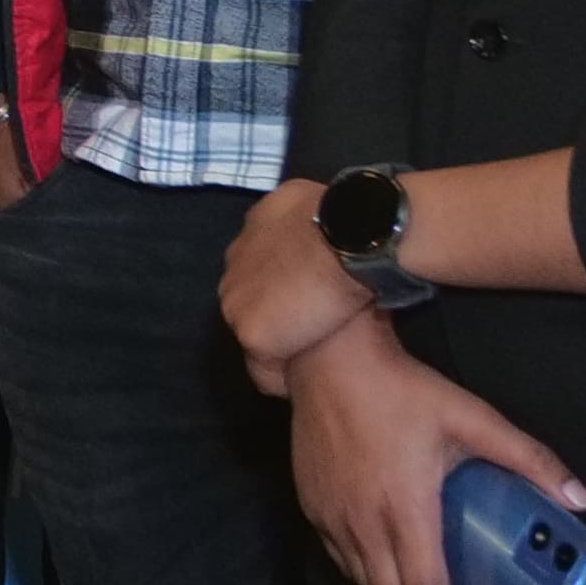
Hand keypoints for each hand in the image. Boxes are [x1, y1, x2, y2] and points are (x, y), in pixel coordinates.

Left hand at [225, 177, 383, 390]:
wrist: (352, 235)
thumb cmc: (345, 216)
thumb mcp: (309, 199)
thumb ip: (298, 218)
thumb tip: (314, 227)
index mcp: (250, 236)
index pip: (259, 274)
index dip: (286, 291)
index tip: (312, 302)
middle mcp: (233, 268)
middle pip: (251, 305)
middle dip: (280, 319)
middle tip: (318, 334)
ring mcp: (237, 303)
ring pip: (257, 338)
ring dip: (283, 349)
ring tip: (314, 362)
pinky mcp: (253, 333)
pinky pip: (265, 371)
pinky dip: (283, 380)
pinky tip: (305, 385)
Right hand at [282, 321, 585, 584]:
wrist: (325, 359)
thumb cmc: (401, 391)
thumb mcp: (471, 418)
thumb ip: (528, 458)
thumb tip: (583, 499)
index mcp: (407, 513)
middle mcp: (364, 527)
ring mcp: (332, 520)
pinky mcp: (312, 508)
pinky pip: (341, 561)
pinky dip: (367, 576)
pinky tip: (386, 560)